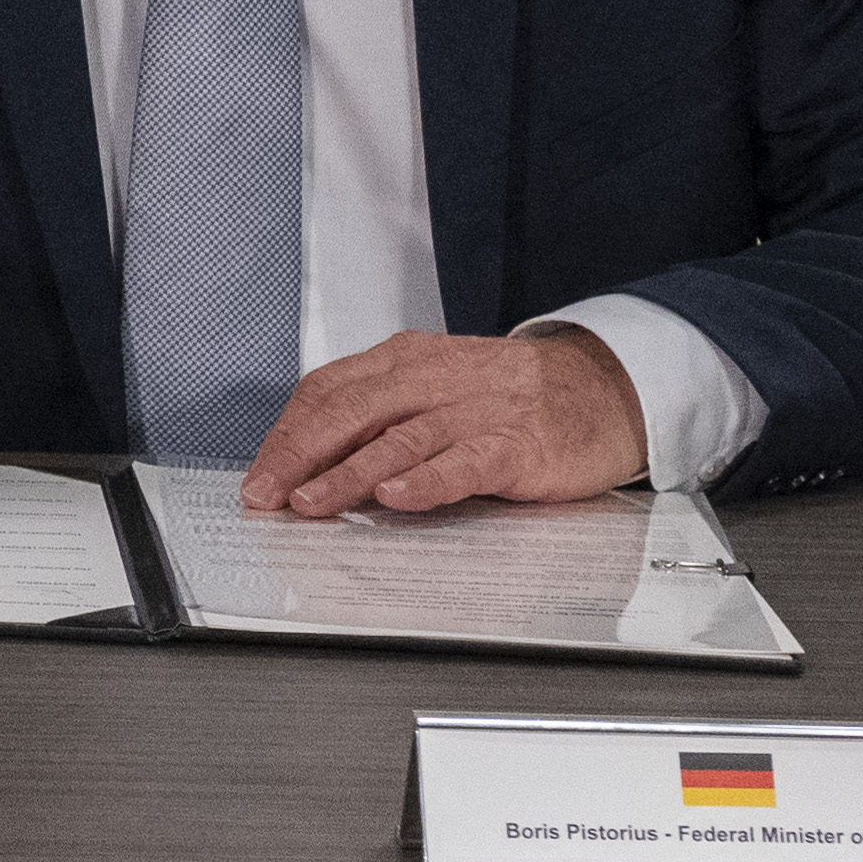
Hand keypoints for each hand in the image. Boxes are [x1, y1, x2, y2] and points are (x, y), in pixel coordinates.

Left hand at [243, 325, 645, 519]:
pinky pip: (465, 460)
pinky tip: (397, 496)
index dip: (287, 433)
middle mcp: (434, 377)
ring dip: (346, 472)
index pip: (329, 390)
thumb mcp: (436, 389)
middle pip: (351, 410)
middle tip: (264, 494)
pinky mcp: (518, 441)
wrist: (604, 386)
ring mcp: (477, 408)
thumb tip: (310, 462)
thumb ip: (380, 416)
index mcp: (406, 360)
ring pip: (398, 438)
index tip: (258, 474)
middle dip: (299, 454)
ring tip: (309, 501)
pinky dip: (427, 479)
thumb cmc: (510, 396)